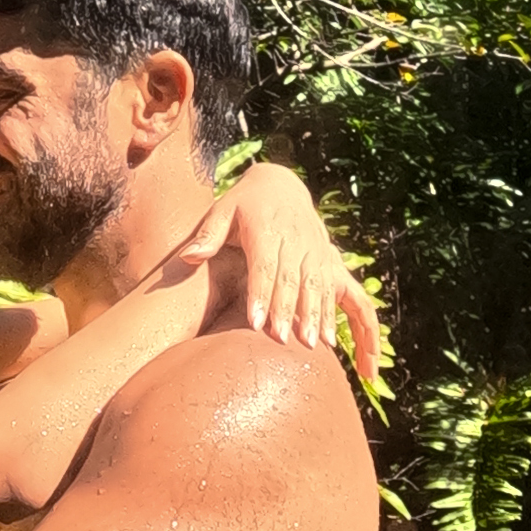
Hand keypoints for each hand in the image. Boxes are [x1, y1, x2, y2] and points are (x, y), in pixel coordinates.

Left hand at [193, 160, 385, 393]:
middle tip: (282, 341)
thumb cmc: (243, 205)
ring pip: (318, 287)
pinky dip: (340, 318)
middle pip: (293, 280)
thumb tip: (188, 257)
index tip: (255, 323)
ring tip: (310, 345)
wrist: (281, 185)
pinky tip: (335, 344)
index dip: (261, 294)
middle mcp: (297, 240)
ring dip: (316, 317)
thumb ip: (208, 235)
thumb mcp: (222, 210)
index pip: (265, 265)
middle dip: (289, 311)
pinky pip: (341, 292)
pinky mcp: (330, 261)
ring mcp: (317, 251)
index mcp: (268, 229)